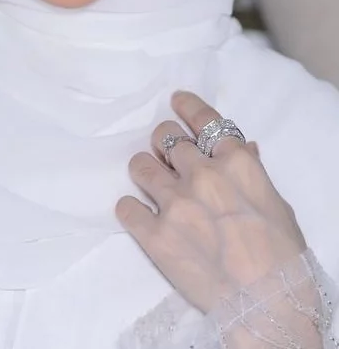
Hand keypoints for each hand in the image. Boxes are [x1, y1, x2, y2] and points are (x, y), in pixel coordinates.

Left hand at [115, 91, 306, 313]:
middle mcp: (201, 174)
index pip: (202, 118)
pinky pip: (125, 207)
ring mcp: (174, 203)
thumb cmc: (284, 257)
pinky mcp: (153, 234)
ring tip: (152, 183)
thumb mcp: (277, 205)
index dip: (185, 105)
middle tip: (167, 156)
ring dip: (145, 171)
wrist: (268, 307)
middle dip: (164, 143)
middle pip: (164, 136)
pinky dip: (131, 210)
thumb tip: (244, 147)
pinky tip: (140, 217)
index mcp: (235, 162)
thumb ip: (253, 171)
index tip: (175, 100)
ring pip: (140, 164)